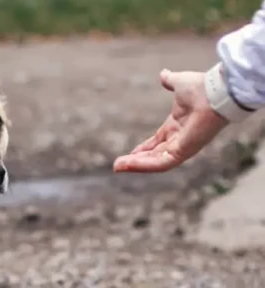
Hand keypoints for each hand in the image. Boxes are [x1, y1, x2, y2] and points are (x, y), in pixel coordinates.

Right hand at [113, 69, 228, 172]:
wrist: (216, 91)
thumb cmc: (202, 87)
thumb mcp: (179, 83)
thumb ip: (170, 81)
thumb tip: (163, 74)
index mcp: (178, 126)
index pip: (157, 142)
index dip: (143, 148)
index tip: (129, 153)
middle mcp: (180, 139)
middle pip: (154, 155)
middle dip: (135, 161)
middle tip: (117, 165)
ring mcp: (182, 147)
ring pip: (155, 162)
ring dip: (136, 166)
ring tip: (117, 167)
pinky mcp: (183, 152)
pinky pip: (161, 163)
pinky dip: (144, 165)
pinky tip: (127, 164)